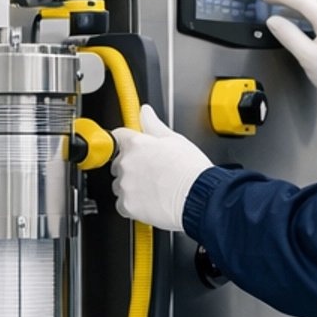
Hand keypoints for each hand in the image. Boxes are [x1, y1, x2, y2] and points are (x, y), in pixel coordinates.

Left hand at [110, 104, 213, 233]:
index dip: (128, 142)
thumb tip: (145, 112)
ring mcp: (125, 185)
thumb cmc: (191, 170)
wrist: (198, 197)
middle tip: (151, 171)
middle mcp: (126, 163)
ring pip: (120, 184)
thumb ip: (154, 125)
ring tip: (153, 188)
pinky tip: (150, 201)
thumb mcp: (175, 140)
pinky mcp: (126, 205)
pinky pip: (122, 204)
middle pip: (118, 162)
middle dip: (131, 165)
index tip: (134, 147)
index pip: (119, 136)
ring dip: (131, 185)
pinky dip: (132, 204)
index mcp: (136, 144)